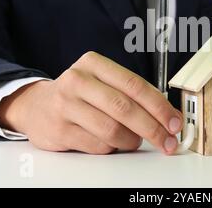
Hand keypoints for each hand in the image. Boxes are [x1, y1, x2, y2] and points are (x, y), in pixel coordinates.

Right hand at [0, 51, 182, 154]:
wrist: (36, 106)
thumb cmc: (80, 94)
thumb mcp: (103, 82)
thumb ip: (133, 94)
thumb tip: (168, 115)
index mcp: (93, 63)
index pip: (135, 85)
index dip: (159, 106)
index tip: (175, 122)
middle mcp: (77, 81)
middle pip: (124, 108)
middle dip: (152, 128)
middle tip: (167, 141)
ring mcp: (65, 106)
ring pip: (112, 130)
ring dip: (131, 140)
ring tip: (135, 140)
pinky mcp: (59, 130)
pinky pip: (98, 146)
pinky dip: (112, 148)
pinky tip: (112, 142)